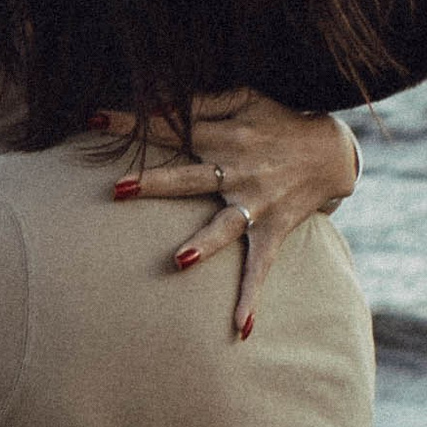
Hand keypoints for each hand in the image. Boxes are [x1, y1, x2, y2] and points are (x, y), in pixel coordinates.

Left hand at [93, 96, 359, 341]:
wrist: (332, 151)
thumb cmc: (276, 120)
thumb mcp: (243, 98)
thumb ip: (199, 101)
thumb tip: (154, 96)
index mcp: (225, 136)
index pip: (172, 127)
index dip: (133, 122)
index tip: (94, 117)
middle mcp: (239, 170)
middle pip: (190, 178)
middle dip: (156, 184)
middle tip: (118, 189)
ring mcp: (256, 204)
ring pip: (225, 225)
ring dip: (204, 243)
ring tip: (180, 262)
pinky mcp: (273, 230)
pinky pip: (261, 267)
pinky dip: (252, 297)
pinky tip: (241, 330)